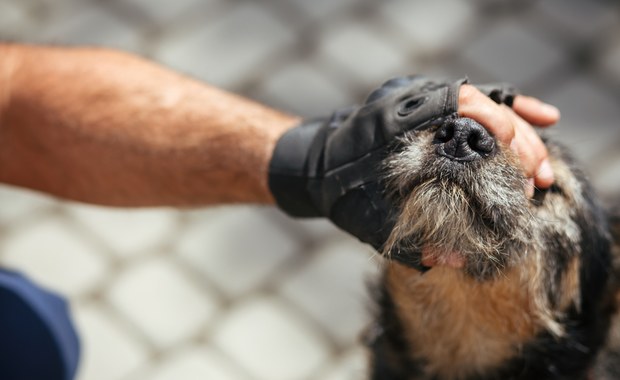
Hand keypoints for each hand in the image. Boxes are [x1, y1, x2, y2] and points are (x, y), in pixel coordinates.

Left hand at [269, 76, 557, 261]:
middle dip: (519, 141)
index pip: (463, 103)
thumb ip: (408, 242)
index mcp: (399, 119)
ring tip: (540, 170)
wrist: (316, 167)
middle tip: (537, 179)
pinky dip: (505, 112)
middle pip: (484, 106)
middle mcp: (414, 99)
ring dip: (518, 133)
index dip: (500, 127)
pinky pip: (474, 105)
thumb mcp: (370, 222)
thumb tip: (455, 260)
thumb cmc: (342, 195)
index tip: (523, 162)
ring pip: (485, 104)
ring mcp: (422, 98)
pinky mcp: (429, 106)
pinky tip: (543, 119)